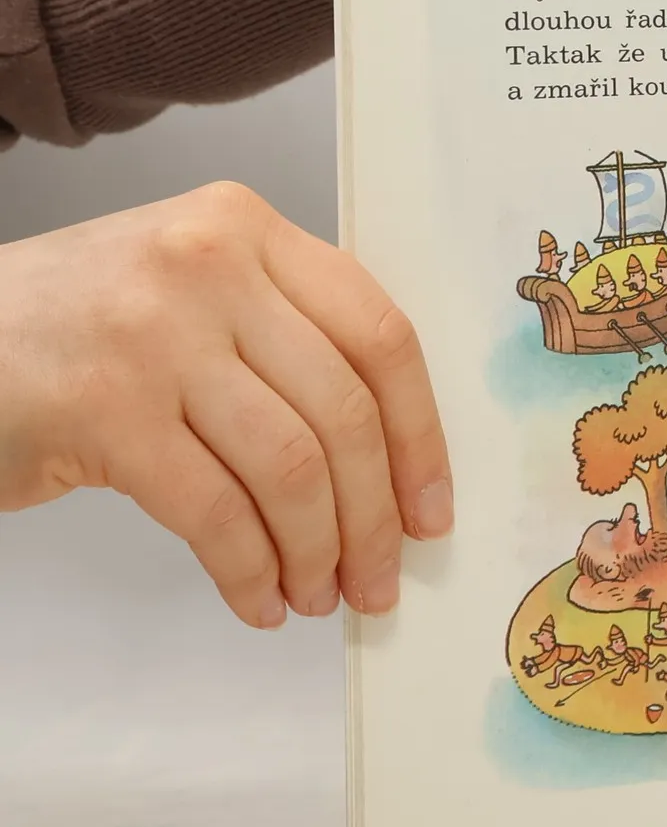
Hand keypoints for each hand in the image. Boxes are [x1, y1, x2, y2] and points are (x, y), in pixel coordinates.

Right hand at [0, 183, 451, 627]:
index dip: (420, 436)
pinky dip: (249, 571)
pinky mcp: (104, 408)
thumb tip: (388, 464)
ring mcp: (156, 333)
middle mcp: (210, 264)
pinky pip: (216, 512)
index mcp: (249, 227)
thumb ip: (286, 337)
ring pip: (291, 467)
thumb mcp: (192, 289)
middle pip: (345, 410)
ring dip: (317, 552)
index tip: (431, 508)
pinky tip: (256, 600)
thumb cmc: (75, 329)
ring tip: (317, 595)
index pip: (381, 335)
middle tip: (379, 579)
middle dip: (374, 516)